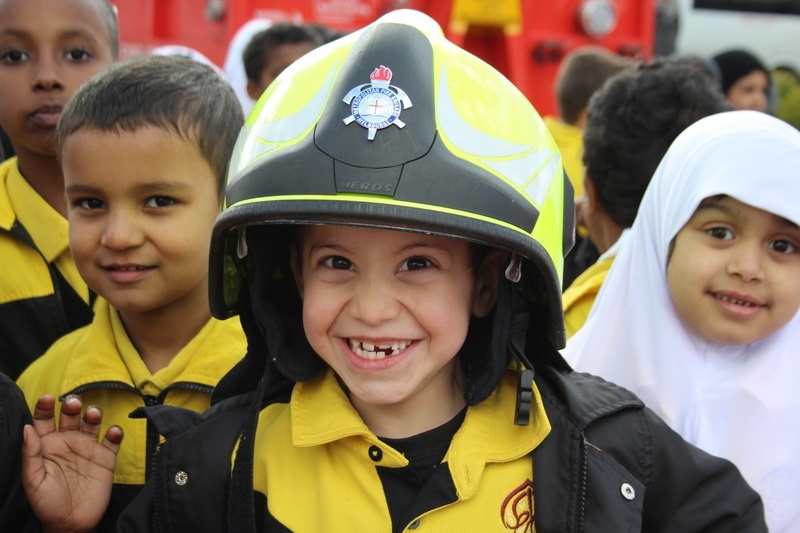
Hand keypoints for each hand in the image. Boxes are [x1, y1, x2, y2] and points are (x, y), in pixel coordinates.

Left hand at [22, 395, 122, 532]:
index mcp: (47, 446)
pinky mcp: (106, 457)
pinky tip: (113, 432)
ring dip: (94, 414)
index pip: (43, 419)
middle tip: (73, 403)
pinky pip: (113, 439)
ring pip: (92, 422)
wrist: (72, 524)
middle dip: (72, 405)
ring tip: (93, 415)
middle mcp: (68, 443)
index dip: (44, 407)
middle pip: (70, 416)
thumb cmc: (47, 504)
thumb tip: (27, 427)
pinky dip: (115, 432)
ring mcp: (88, 449)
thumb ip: (31, 453)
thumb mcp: (33, 481)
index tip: (47, 398)